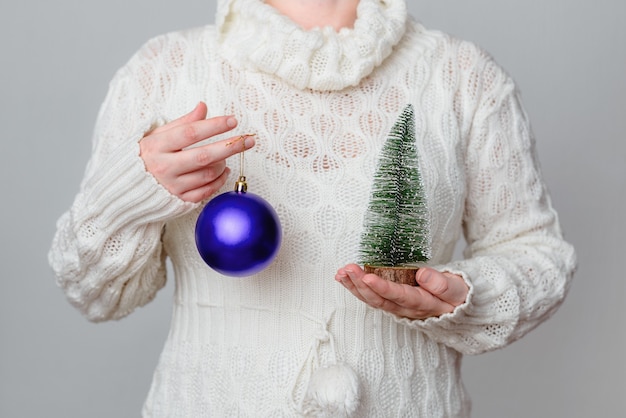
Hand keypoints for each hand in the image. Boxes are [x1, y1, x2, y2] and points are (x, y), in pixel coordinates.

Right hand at [139, 102, 254, 202]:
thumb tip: (203, 107)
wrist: (126, 189)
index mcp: (157, 146)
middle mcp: (164, 167)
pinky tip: (224, 170)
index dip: (213, 126)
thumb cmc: (146, 156)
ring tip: (227, 154)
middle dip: (230, 146)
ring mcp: (172, 186)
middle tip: (249, 140)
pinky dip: (219, 180)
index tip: (232, 121)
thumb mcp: (158, 135)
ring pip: (208, 174)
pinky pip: (206, 190)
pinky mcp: (179, 201)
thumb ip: (182, 122)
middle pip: (204, 156)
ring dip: (223, 163)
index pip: (190, 133)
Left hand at [335, 264, 468, 319]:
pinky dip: (356, 287)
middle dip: (360, 285)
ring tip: (341, 273)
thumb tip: (423, 274)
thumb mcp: (458, 289)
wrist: (457, 306)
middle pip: (380, 300)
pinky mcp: (391, 302)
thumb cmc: (457, 295)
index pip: (400, 296)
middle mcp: (406, 309)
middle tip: (348, 269)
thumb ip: (443, 284)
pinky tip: (345, 277)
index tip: (367, 277)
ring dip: (354, 287)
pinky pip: (371, 297)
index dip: (383, 287)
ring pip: (372, 300)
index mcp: (424, 304)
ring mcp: (397, 307)